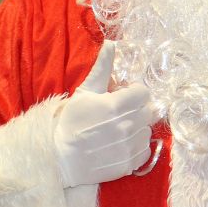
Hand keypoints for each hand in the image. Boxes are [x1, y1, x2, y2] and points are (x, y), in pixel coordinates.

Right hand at [53, 41, 154, 186]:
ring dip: (136, 127)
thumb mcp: (84, 92)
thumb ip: (102, 68)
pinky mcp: (130, 163)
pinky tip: (119, 144)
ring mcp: (130, 145)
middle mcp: (128, 125)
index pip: (143, 92)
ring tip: (117, 129)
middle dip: (136, 109)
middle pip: (148, 110)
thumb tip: (111, 43)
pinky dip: (136, 146)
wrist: (59, 157)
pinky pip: (145, 149)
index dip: (132, 93)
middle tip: (118, 113)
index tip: (119, 97)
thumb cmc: (69, 122)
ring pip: (147, 130)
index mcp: (117, 105)